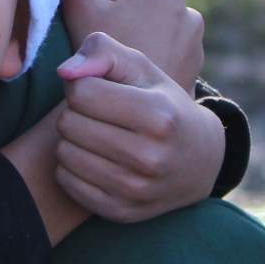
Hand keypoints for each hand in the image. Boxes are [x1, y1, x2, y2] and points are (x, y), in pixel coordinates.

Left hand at [52, 33, 225, 222]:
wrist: (200, 162)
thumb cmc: (161, 103)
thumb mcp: (142, 68)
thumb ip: (102, 51)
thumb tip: (65, 73)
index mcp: (158, 115)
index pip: (82, 92)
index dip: (83, 86)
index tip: (99, 91)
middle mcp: (150, 156)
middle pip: (69, 123)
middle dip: (75, 112)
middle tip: (97, 114)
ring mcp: (136, 189)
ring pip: (65, 153)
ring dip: (71, 140)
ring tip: (95, 134)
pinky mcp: (121, 212)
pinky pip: (67, 182)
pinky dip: (71, 167)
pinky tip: (93, 158)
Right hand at [61, 0, 202, 93]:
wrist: (137, 118)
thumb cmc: (106, 60)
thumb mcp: (80, 11)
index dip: (93, 8)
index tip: (90, 32)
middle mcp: (187, 10)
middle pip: (131, 7)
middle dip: (114, 25)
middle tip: (102, 52)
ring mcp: (193, 41)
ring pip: (144, 31)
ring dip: (129, 42)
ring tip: (117, 67)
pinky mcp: (193, 66)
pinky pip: (158, 52)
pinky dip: (145, 60)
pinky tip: (132, 79)